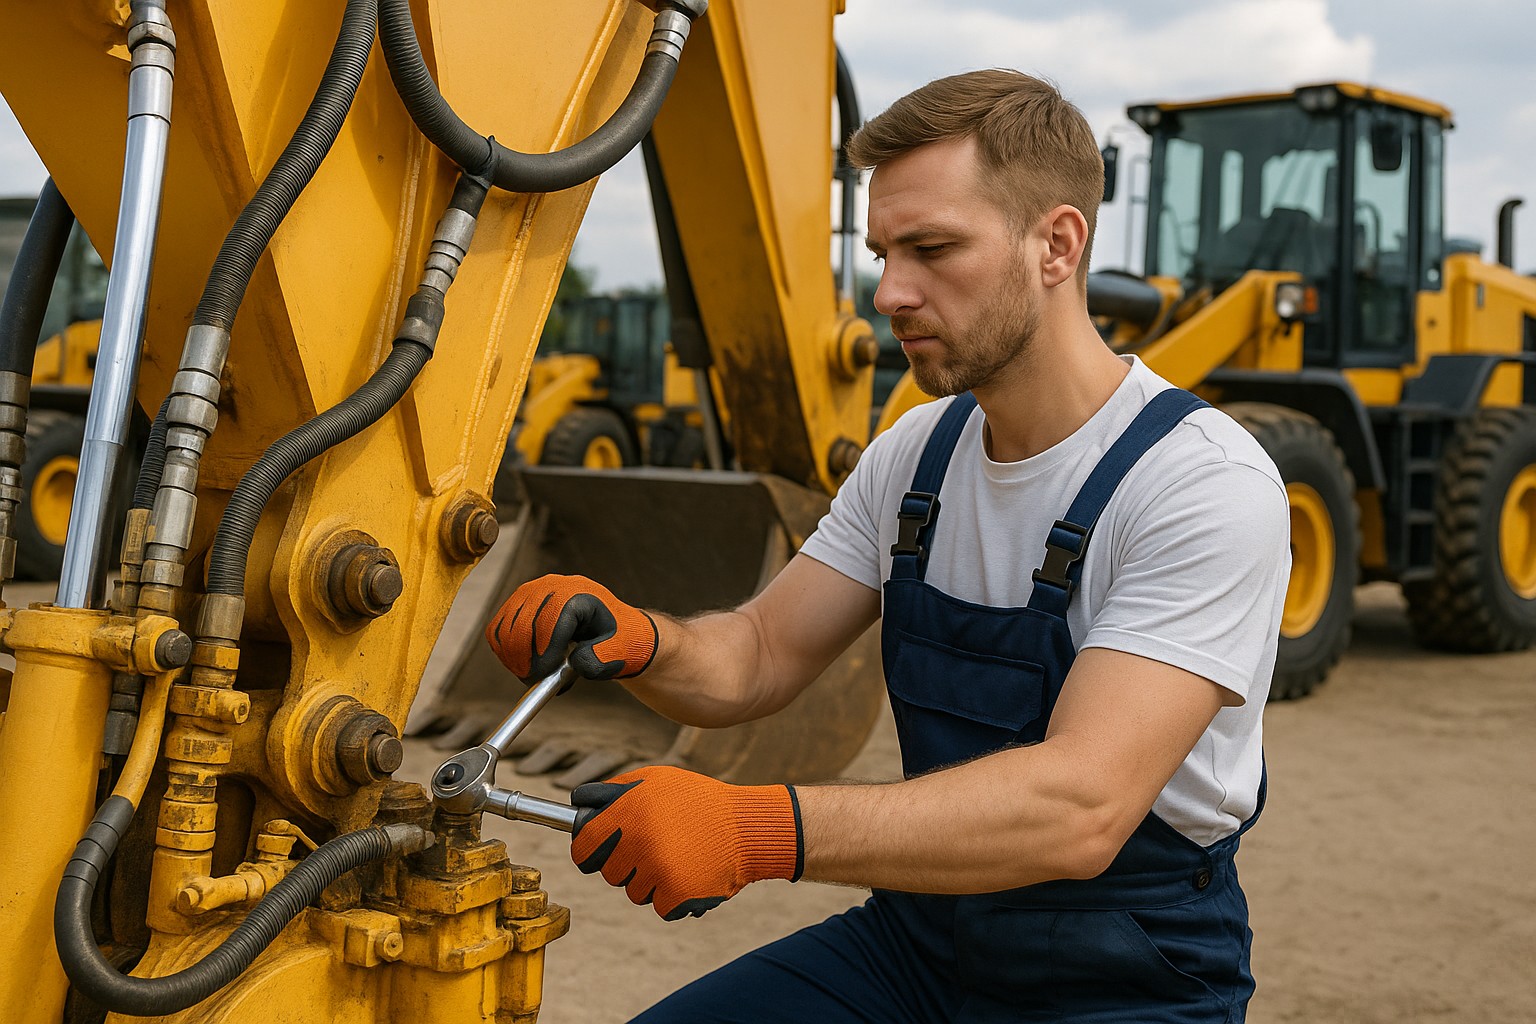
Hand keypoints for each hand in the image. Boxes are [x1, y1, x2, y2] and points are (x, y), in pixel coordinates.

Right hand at [485, 574, 657, 680]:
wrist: (611, 628)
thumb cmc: (615, 641)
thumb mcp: (616, 653)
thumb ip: (599, 660)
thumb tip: (575, 661)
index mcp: (578, 595)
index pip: (551, 623)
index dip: (544, 654)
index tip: (544, 676)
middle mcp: (552, 586)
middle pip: (523, 625)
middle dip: (525, 660)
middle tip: (535, 682)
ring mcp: (531, 592)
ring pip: (506, 629)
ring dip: (514, 659)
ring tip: (532, 675)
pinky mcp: (517, 603)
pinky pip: (497, 630)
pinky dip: (504, 652)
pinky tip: (523, 664)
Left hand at [570, 765, 802, 919]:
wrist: (745, 828)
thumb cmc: (697, 801)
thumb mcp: (654, 779)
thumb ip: (613, 792)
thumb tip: (578, 804)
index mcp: (628, 813)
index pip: (584, 848)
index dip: (588, 852)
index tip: (595, 853)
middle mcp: (640, 843)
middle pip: (610, 873)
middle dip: (627, 863)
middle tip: (656, 847)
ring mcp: (658, 872)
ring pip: (635, 892)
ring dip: (652, 881)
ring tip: (679, 856)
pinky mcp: (677, 896)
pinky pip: (660, 906)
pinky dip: (673, 897)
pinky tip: (690, 873)